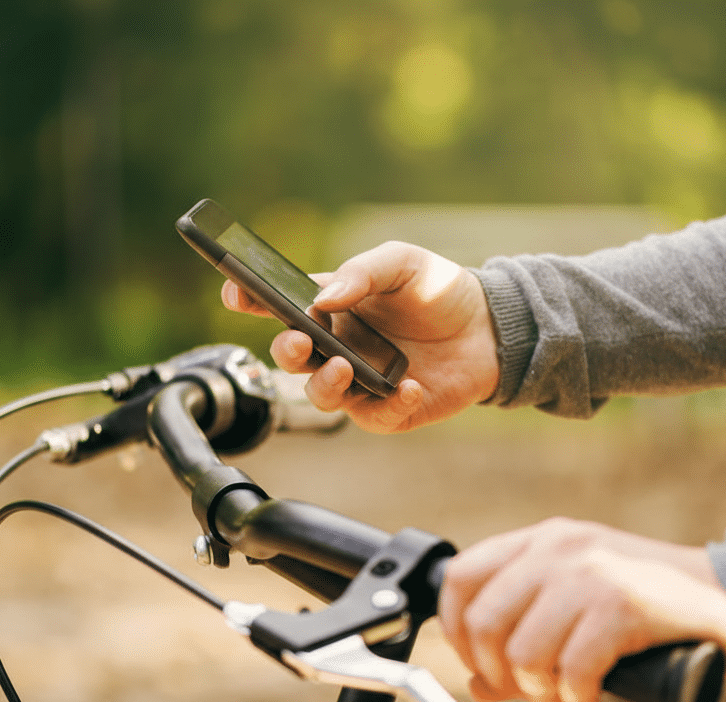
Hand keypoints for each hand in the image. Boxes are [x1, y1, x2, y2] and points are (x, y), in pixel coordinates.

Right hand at [221, 241, 498, 433]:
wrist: (490, 327)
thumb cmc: (437, 290)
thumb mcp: (402, 262)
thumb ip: (363, 271)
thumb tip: (326, 298)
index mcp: (328, 307)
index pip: (276, 305)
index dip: (248, 299)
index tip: (235, 293)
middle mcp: (335, 346)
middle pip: (290, 358)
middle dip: (287, 352)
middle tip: (302, 342)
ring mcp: (358, 381)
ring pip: (320, 395)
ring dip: (325, 385)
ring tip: (347, 367)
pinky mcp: (388, 410)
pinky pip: (374, 416)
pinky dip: (388, 404)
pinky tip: (408, 387)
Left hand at [437, 518, 725, 701]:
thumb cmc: (647, 609)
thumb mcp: (576, 606)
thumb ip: (523, 636)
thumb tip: (475, 684)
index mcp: (540, 540)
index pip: (460, 577)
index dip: (456, 631)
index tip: (479, 664)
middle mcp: (558, 548)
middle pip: (483, 623)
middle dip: (499, 674)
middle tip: (531, 691)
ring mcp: (590, 572)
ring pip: (523, 654)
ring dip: (540, 692)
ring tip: (566, 695)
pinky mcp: (622, 604)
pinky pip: (572, 670)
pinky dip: (576, 698)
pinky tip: (592, 696)